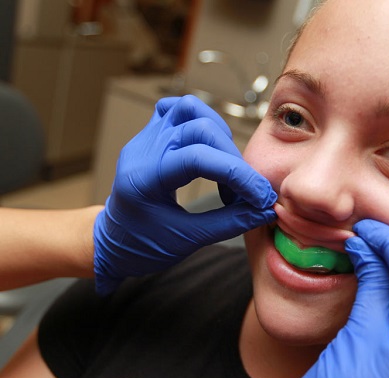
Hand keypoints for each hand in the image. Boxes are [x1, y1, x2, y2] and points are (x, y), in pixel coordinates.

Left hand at [94, 96, 276, 294]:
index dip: (238, 175)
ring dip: (219, 134)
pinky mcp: (151, 135)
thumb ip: (229, 223)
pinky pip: (177, 109)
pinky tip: (210, 147)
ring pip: (190, 110)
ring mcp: (145, 138)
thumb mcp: (187, 242)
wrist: (112, 243)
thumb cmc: (142, 246)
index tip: (261, 197)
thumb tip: (265, 210)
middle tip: (245, 191)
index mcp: (143, 179)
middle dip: (233, 159)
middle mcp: (142, 150)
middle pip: (199, 129)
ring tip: (227, 167)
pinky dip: (201, 120)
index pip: (198, 159)